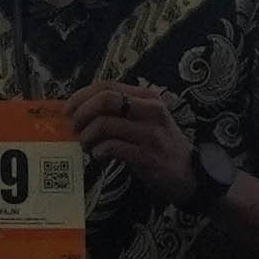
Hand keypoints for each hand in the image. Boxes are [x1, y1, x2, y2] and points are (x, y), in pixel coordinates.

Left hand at [60, 82, 200, 203]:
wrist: (189, 173)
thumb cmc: (159, 145)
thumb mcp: (144, 121)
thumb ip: (118, 113)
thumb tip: (80, 112)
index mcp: (147, 97)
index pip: (107, 85)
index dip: (82, 95)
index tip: (68, 110)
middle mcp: (150, 110)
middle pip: (105, 99)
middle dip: (82, 113)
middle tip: (75, 128)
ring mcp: (150, 133)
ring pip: (105, 123)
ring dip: (87, 136)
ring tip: (87, 146)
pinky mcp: (148, 155)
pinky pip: (113, 147)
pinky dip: (99, 151)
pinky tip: (99, 156)